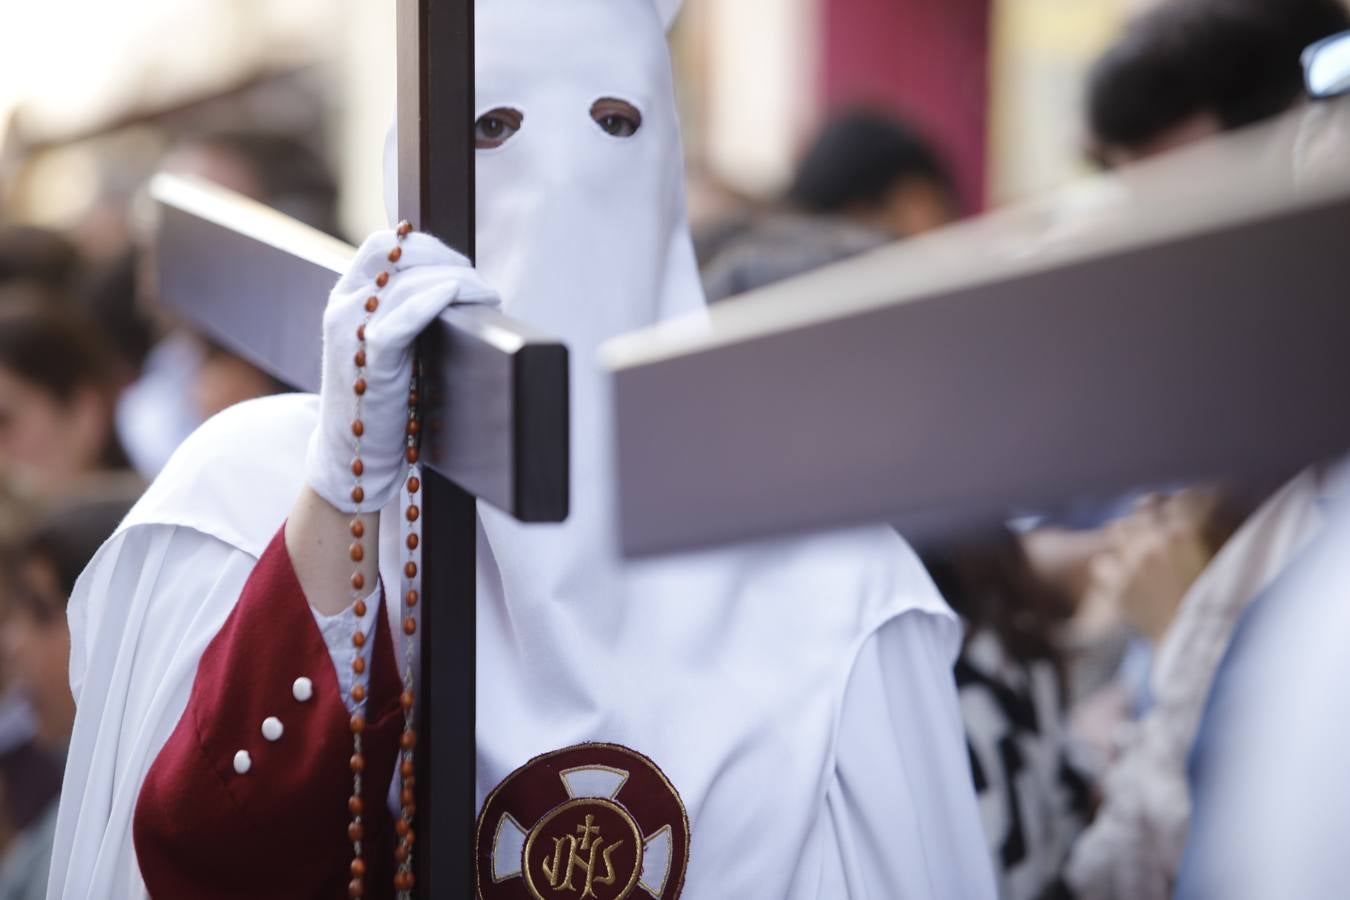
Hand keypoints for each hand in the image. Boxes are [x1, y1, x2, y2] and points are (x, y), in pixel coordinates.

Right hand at [304, 228, 497, 512]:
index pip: (382, 246)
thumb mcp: (387, 347)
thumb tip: (455, 289)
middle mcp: (342, 308)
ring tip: (487, 298)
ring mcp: (350, 332)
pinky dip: (432, 302)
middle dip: (447, 262)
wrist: (354, 458)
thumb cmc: (381, 404)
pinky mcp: (367, 360)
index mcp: (345, 299)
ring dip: (456, 283)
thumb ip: (405, 315)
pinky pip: (402, 319)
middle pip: (398, 257)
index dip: (425, 245)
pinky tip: (455, 297)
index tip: (460, 264)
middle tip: (480, 284)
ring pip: (407, 284)